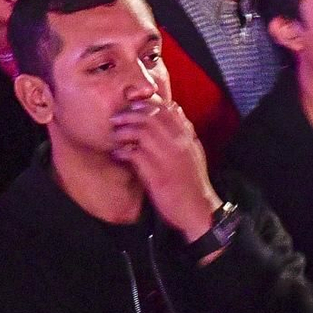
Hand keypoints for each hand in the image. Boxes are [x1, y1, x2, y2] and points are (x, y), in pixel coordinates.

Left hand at [112, 98, 219, 242]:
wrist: (197, 209)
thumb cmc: (192, 181)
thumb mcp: (194, 150)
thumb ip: (184, 129)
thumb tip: (175, 108)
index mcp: (186, 137)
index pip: (166, 109)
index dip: (147, 103)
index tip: (133, 105)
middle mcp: (178, 143)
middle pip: (150, 117)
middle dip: (130, 114)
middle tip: (117, 118)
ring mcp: (166, 158)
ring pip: (141, 132)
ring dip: (124, 131)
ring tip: (115, 135)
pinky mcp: (156, 174)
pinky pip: (134, 155)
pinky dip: (122, 152)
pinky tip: (117, 154)